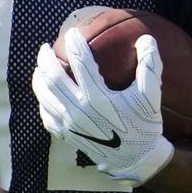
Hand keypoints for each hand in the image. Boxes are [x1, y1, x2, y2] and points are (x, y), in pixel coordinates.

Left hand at [31, 29, 173, 185]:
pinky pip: (46, 116)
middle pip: (54, 78)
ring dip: (39, 78)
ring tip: (40, 66)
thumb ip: (150, 67)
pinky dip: (42, 101)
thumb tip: (147, 38)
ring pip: (45, 96)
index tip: (72, 33)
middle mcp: (80, 111)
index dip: (76, 45)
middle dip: (46, 59)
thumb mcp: (151, 97)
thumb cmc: (143, 125)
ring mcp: (70, 124)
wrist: (135, 159)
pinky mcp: (66, 135)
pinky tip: (44, 93)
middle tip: (45, 48)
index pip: (82, 64)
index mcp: (100, 99)